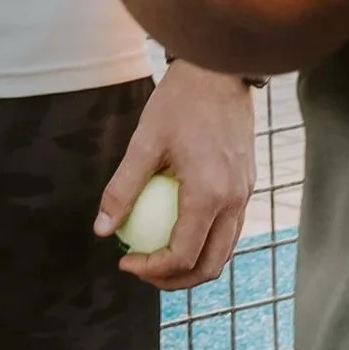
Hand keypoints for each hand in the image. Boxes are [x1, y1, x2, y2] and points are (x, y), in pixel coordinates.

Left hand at [93, 61, 255, 289]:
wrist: (220, 68)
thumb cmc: (180, 100)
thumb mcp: (144, 142)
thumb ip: (122, 189)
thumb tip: (101, 230)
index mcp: (209, 194)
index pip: (181, 256)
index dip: (151, 270)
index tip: (125, 261)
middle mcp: (234, 201)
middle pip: (208, 266)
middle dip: (174, 281)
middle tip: (142, 270)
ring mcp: (245, 194)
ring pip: (223, 251)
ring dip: (192, 265)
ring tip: (159, 256)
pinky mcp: (247, 184)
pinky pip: (229, 229)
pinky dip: (205, 241)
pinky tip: (177, 226)